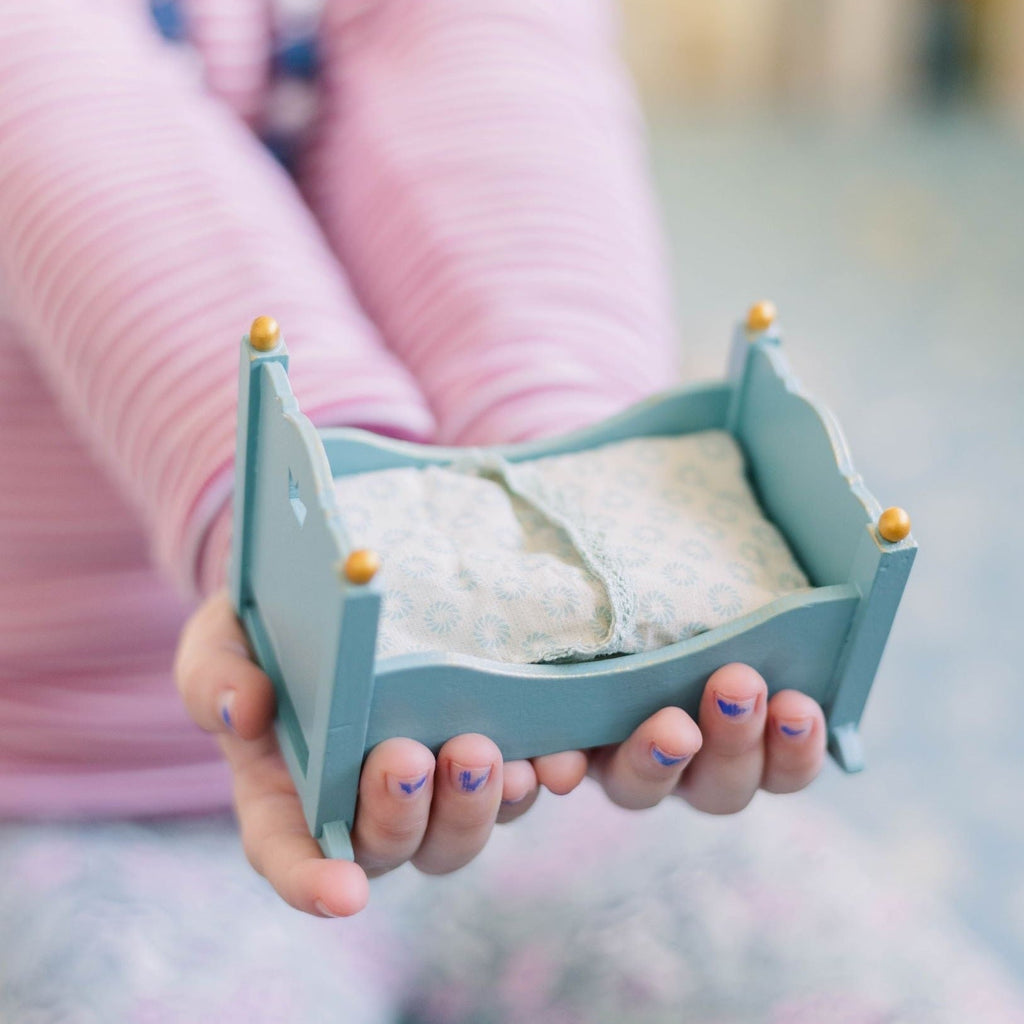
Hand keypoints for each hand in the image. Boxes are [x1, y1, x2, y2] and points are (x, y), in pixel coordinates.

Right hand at [173, 590, 593, 915]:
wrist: (328, 603)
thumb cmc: (260, 634)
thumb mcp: (220, 644)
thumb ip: (216, 678)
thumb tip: (245, 708)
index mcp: (285, 797)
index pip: (291, 857)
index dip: (314, 883)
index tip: (343, 893)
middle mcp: (358, 808)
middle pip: (388, 848)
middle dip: (402, 815)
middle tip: (409, 757)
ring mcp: (426, 788)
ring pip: (456, 833)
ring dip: (475, 806)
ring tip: (481, 750)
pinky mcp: (477, 754)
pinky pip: (511, 787)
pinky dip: (533, 778)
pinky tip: (552, 755)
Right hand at [175, 592, 825, 917]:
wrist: (397, 548)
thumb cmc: (300, 602)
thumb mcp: (241, 618)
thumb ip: (223, 664)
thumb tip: (242, 710)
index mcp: (336, 775)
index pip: (313, 847)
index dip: (319, 874)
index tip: (340, 888)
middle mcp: (443, 784)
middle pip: (456, 839)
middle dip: (473, 806)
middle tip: (480, 751)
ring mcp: (533, 747)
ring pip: (586, 795)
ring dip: (640, 768)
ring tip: (674, 715)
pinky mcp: (606, 712)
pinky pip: (680, 754)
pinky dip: (731, 744)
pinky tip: (774, 696)